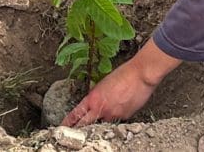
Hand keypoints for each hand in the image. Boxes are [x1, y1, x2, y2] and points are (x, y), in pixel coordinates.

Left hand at [62, 38, 180, 125]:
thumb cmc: (123, 74)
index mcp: (93, 98)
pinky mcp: (124, 117)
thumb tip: (95, 104)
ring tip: (112, 103)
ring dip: (104, 116)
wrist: (140, 74)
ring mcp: (113, 115)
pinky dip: (117, 113)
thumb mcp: (103, 83)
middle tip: (74, 130)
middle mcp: (101, 109)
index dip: (69, 121)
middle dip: (80, 127)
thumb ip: (97, 96)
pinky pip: (117, 119)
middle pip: (86, 123)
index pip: (76, 113)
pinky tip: (123, 102)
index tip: (63, 126)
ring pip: (104, 121)